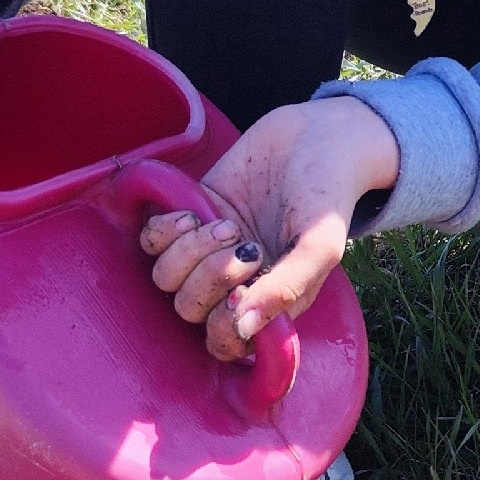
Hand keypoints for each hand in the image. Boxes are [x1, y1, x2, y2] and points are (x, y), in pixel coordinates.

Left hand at [138, 97, 400, 358]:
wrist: (317, 136)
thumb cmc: (328, 195)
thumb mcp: (322, 245)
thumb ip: (288, 289)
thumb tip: (246, 330)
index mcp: (269, 302)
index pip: (226, 343)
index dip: (223, 323)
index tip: (242, 289)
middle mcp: (234, 284)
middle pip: (189, 309)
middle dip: (211, 277)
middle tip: (245, 241)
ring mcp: (208, 252)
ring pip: (166, 279)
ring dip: (190, 251)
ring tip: (227, 223)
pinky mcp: (190, 219)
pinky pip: (151, 241)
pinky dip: (167, 229)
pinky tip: (197, 211)